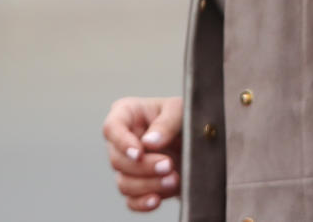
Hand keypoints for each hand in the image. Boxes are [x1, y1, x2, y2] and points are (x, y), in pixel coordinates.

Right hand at [101, 95, 182, 211]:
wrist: (201, 141)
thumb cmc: (185, 117)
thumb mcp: (180, 110)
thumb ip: (166, 122)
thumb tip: (148, 142)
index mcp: (127, 114)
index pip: (112, 128)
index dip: (122, 142)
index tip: (139, 153)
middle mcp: (123, 141)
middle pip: (116, 159)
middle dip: (143, 166)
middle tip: (168, 165)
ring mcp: (128, 166)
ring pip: (124, 182)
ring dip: (147, 185)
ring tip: (173, 179)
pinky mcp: (138, 186)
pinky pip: (131, 200)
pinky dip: (142, 202)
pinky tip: (156, 200)